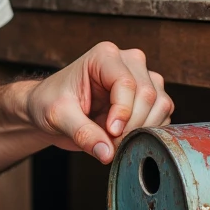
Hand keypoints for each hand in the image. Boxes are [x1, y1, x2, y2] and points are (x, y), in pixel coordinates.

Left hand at [27, 42, 172, 163]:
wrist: (47, 108)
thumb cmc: (49, 103)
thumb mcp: (58, 117)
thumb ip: (82, 133)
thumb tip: (107, 153)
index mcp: (104, 56)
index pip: (126, 83)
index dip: (123, 112)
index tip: (110, 132)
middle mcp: (128, 61)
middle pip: (147, 94)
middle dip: (132, 125)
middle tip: (112, 143)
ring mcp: (142, 77)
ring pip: (160, 104)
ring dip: (142, 128)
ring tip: (115, 140)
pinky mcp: (149, 96)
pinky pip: (162, 115)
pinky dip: (148, 131)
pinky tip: (126, 136)